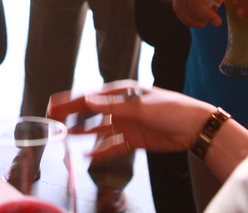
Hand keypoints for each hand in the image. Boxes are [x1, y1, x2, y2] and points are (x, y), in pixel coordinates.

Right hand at [47, 84, 214, 157]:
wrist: (194, 127)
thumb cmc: (172, 109)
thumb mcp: (140, 106)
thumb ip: (112, 106)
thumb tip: (88, 100)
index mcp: (122, 92)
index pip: (90, 96)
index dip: (70, 101)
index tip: (53, 104)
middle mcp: (121, 107)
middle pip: (90, 111)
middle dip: (72, 114)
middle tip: (52, 119)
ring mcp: (127, 124)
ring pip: (98, 128)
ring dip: (82, 131)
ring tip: (65, 135)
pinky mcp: (134, 139)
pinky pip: (112, 146)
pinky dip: (101, 151)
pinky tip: (89, 155)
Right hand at [170, 0, 223, 27]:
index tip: (221, 0)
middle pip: (195, 2)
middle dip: (207, 14)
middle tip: (218, 22)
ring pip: (191, 13)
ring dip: (204, 19)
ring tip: (213, 18)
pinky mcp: (177, 8)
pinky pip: (187, 20)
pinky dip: (197, 23)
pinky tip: (203, 21)